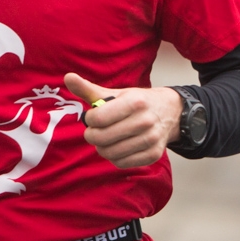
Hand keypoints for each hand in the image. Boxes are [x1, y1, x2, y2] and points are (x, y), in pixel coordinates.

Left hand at [65, 73, 183, 168]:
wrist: (172, 112)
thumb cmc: (138, 102)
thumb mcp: (116, 93)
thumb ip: (89, 89)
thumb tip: (68, 77)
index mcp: (135, 102)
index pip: (98, 118)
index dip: (90, 120)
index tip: (93, 117)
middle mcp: (145, 121)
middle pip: (102, 138)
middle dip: (92, 136)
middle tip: (95, 132)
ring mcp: (151, 139)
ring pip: (111, 153)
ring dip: (102, 148)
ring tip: (106, 140)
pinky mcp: (154, 154)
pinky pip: (122, 163)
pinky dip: (115, 158)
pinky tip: (118, 148)